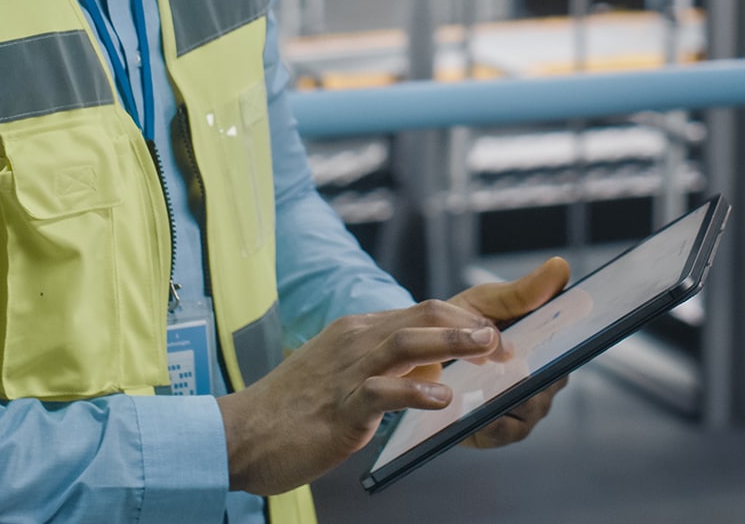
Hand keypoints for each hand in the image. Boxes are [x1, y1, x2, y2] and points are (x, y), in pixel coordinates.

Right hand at [216, 299, 498, 496]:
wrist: (240, 434)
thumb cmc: (293, 411)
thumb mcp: (344, 376)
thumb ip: (384, 368)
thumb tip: (433, 371)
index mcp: (358, 331)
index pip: (422, 310)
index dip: (465, 316)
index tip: (497, 330)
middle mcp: (355, 340)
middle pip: (423, 315)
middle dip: (469, 323)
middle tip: (504, 340)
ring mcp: (347, 371)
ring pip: (408, 342)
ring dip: (453, 341)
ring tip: (488, 348)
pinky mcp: (340, 406)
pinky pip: (384, 392)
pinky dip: (416, 391)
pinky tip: (443, 399)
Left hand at [447, 256, 571, 449]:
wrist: (422, 353)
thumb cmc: (464, 324)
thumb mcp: (491, 302)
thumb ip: (525, 291)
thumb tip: (561, 266)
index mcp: (549, 348)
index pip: (570, 347)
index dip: (569, 342)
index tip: (557, 334)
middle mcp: (545, 382)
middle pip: (551, 380)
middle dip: (534, 370)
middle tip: (512, 357)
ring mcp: (526, 411)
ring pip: (529, 405)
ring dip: (509, 393)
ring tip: (488, 379)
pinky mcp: (500, 432)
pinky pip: (504, 429)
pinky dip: (491, 418)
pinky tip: (475, 404)